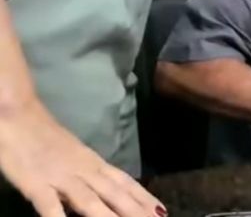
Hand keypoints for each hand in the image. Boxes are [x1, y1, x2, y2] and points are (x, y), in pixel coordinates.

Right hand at [0, 99, 166, 216]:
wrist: (17, 114)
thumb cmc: (43, 135)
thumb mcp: (74, 155)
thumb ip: (90, 174)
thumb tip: (107, 193)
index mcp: (93, 162)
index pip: (125, 182)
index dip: (144, 198)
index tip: (163, 211)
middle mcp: (83, 170)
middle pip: (115, 193)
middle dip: (137, 210)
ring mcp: (60, 176)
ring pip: (90, 201)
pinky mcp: (35, 182)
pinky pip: (48, 204)